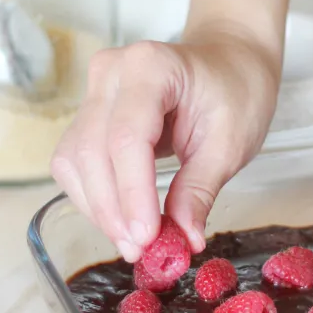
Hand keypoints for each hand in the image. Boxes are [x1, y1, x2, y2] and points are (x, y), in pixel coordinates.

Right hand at [51, 27, 279, 261]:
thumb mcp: (231, 143)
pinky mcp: (89, 112)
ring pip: (75, 160)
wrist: (229, 62)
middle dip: (112, 209)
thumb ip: (200, 190)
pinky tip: (121, 219)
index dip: (132, 194)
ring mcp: (95, 90)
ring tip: (134, 242)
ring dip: (99, 208)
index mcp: (151, 67)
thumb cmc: (236, 91)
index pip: (127, 138)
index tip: (146, 238)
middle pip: (93, 151)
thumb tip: (182, 239)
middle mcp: (111, 72)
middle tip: (140, 250)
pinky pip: (77, 160)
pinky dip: (94, 196)